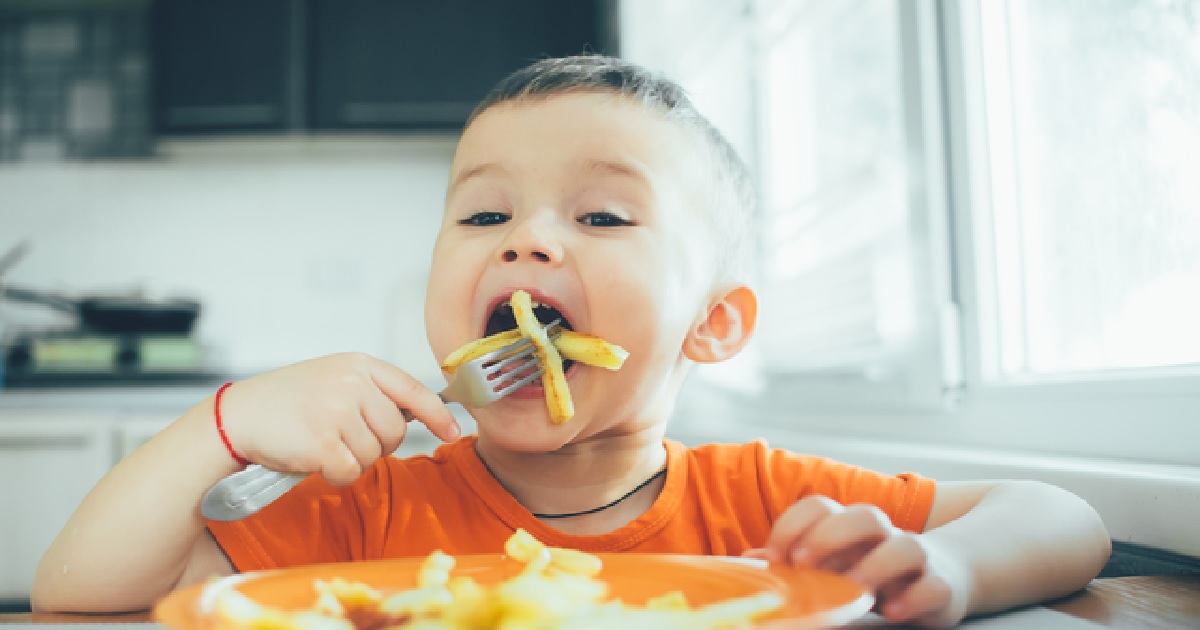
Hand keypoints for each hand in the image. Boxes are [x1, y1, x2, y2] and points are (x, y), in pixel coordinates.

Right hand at [217, 353, 459, 485]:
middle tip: (343, 438)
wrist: (236, 418)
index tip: (452, 430)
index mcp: (358, 365)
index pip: (412, 389)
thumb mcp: (333, 379)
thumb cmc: (285, 402)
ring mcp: (337, 411)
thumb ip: (371, 391)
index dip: (437, 414)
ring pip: (374, 455)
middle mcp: (352, 383)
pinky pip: (350, 472)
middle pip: (395, 432)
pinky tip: (313, 459)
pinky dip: (334, 475)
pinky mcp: (323, 442)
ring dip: (351, 460)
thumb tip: (414, 416)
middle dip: (375, 445)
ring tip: (322, 443)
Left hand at [744, 496, 971, 627]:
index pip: (819, 507)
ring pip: (905, 546)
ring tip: (853, 588)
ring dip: (876, 565)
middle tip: (804, 563)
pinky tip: (891, 610)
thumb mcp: (833, 563)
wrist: (944, 573)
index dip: (793, 525)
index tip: (776, 556)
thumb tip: (749, 558)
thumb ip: (795, 559)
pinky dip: (913, 597)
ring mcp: (915, 558)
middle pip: (864, 515)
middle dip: (831, 535)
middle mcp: (883, 535)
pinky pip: (933, 585)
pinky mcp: (941, 587)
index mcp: (849, 526)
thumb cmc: (872, 566)